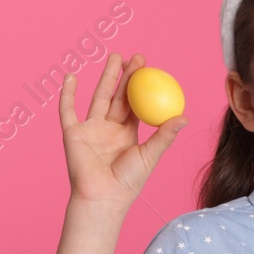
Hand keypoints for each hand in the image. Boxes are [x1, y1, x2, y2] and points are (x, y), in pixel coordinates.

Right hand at [59, 52, 187, 208]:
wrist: (103, 197)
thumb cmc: (129, 182)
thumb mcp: (150, 155)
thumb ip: (165, 135)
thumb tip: (185, 117)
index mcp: (127, 133)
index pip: (136, 104)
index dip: (142, 86)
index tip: (150, 69)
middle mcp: (108, 128)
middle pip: (118, 95)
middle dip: (127, 75)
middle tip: (136, 56)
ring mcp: (90, 129)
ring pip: (98, 96)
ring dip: (106, 76)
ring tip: (115, 56)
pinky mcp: (73, 133)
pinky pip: (68, 110)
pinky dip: (67, 94)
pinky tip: (71, 76)